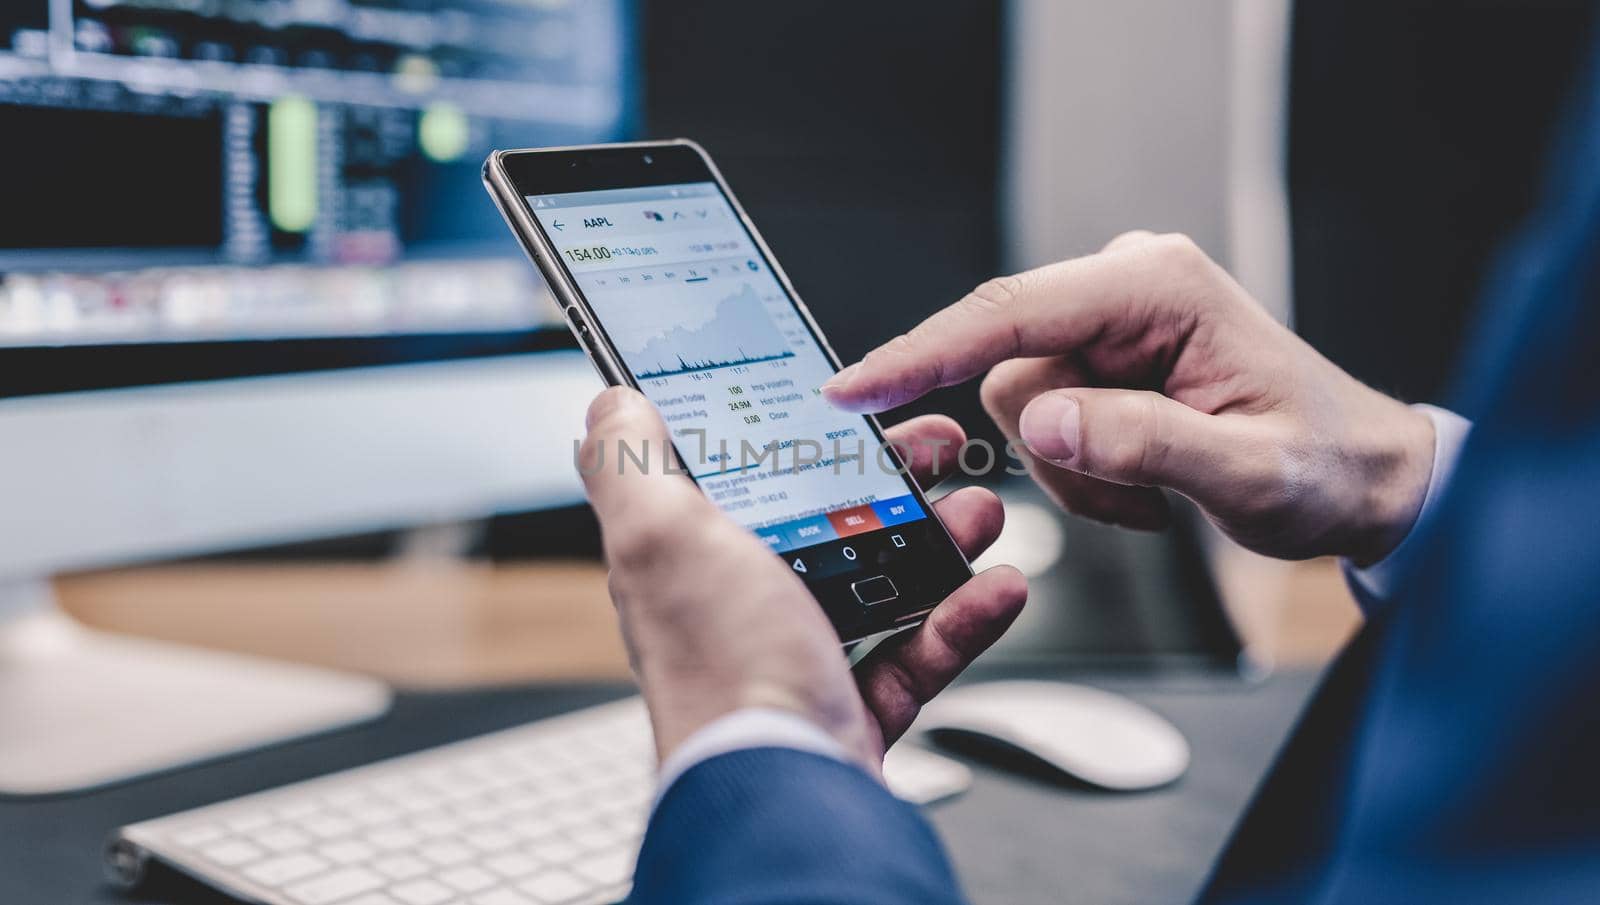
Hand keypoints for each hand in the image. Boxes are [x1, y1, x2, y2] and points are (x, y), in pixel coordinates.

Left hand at [578, 387, 1026, 774]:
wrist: (787, 788)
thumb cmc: (720, 666)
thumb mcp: (659, 537)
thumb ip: (628, 465)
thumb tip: (608, 403)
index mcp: (689, 552)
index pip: (738, 470)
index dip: (791, 427)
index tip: (846, 397)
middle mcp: (740, 602)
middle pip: (823, 516)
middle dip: (890, 475)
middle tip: (937, 447)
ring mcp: (798, 654)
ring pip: (879, 578)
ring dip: (938, 538)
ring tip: (979, 510)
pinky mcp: (851, 703)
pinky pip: (916, 650)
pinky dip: (961, 618)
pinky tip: (997, 588)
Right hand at [822, 232, 1435, 564]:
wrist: (1358, 478)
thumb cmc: (1324, 466)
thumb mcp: (1248, 475)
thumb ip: (1143, 446)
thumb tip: (1043, 422)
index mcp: (1158, 286)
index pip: (1011, 312)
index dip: (924, 351)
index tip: (854, 389)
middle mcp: (1128, 287)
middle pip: (1009, 366)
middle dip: (1053, 449)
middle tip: (1129, 496)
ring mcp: (1113, 321)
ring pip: (1020, 402)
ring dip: (1072, 469)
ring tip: (1150, 493)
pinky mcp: (1105, 354)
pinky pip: (1043, 418)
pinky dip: (1081, 469)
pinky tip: (1143, 482)